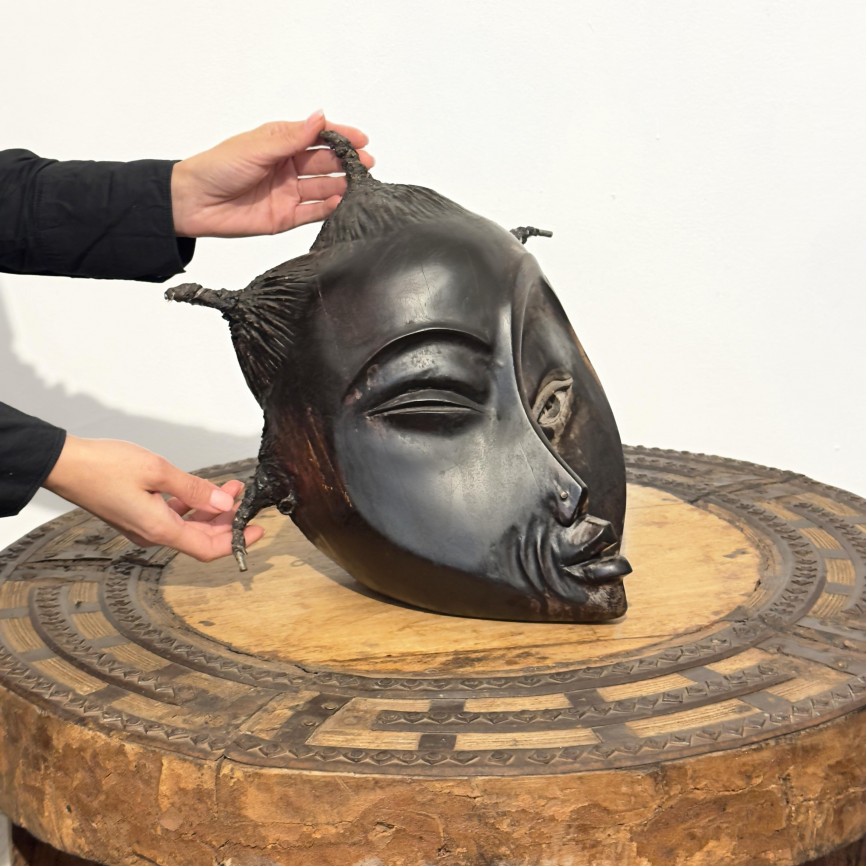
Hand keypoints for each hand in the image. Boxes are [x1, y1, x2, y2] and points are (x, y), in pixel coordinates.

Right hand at [44, 435, 263, 560]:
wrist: (64, 465)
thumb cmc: (104, 466)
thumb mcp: (158, 472)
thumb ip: (194, 489)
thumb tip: (224, 503)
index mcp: (159, 529)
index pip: (208, 548)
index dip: (237, 542)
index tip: (257, 529)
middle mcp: (151, 534)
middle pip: (201, 539)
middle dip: (228, 521)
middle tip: (246, 500)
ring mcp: (142, 526)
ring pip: (188, 527)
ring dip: (211, 510)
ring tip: (230, 488)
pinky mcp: (136, 516)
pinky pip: (173, 518)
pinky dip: (192, 506)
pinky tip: (200, 490)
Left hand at [170, 112, 373, 237]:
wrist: (195, 202)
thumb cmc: (218, 167)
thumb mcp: (258, 146)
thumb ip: (292, 137)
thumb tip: (321, 117)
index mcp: (281, 143)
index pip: (318, 137)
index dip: (341, 137)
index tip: (362, 139)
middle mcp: (288, 167)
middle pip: (325, 163)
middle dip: (347, 162)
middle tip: (366, 163)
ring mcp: (289, 192)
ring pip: (323, 188)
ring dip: (342, 185)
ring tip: (359, 185)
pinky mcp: (286, 217)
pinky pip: (313, 213)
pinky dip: (328, 209)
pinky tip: (340, 202)